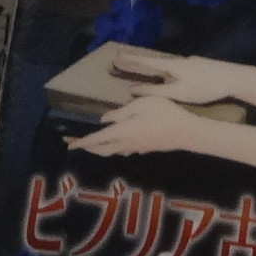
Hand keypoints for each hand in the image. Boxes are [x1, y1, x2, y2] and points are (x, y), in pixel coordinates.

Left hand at [71, 92, 205, 157]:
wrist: (186, 133)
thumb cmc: (165, 113)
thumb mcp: (142, 104)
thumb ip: (121, 112)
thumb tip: (104, 120)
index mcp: (122, 131)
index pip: (97, 139)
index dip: (82, 142)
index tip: (69, 144)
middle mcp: (126, 143)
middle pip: (101, 149)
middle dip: (86, 146)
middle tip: (74, 142)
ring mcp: (135, 148)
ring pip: (111, 151)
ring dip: (99, 148)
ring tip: (90, 142)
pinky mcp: (144, 148)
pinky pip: (122, 150)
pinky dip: (112, 147)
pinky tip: (114, 142)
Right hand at [105, 49, 238, 106]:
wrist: (234, 77)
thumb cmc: (206, 88)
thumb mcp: (179, 93)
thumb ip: (156, 91)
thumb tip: (133, 89)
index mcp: (173, 66)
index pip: (146, 62)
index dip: (131, 60)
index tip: (116, 57)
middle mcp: (179, 61)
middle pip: (153, 61)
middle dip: (136, 61)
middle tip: (119, 59)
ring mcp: (189, 63)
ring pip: (164, 65)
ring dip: (150, 66)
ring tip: (137, 68)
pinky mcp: (196, 67)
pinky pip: (174, 68)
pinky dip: (163, 70)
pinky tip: (164, 76)